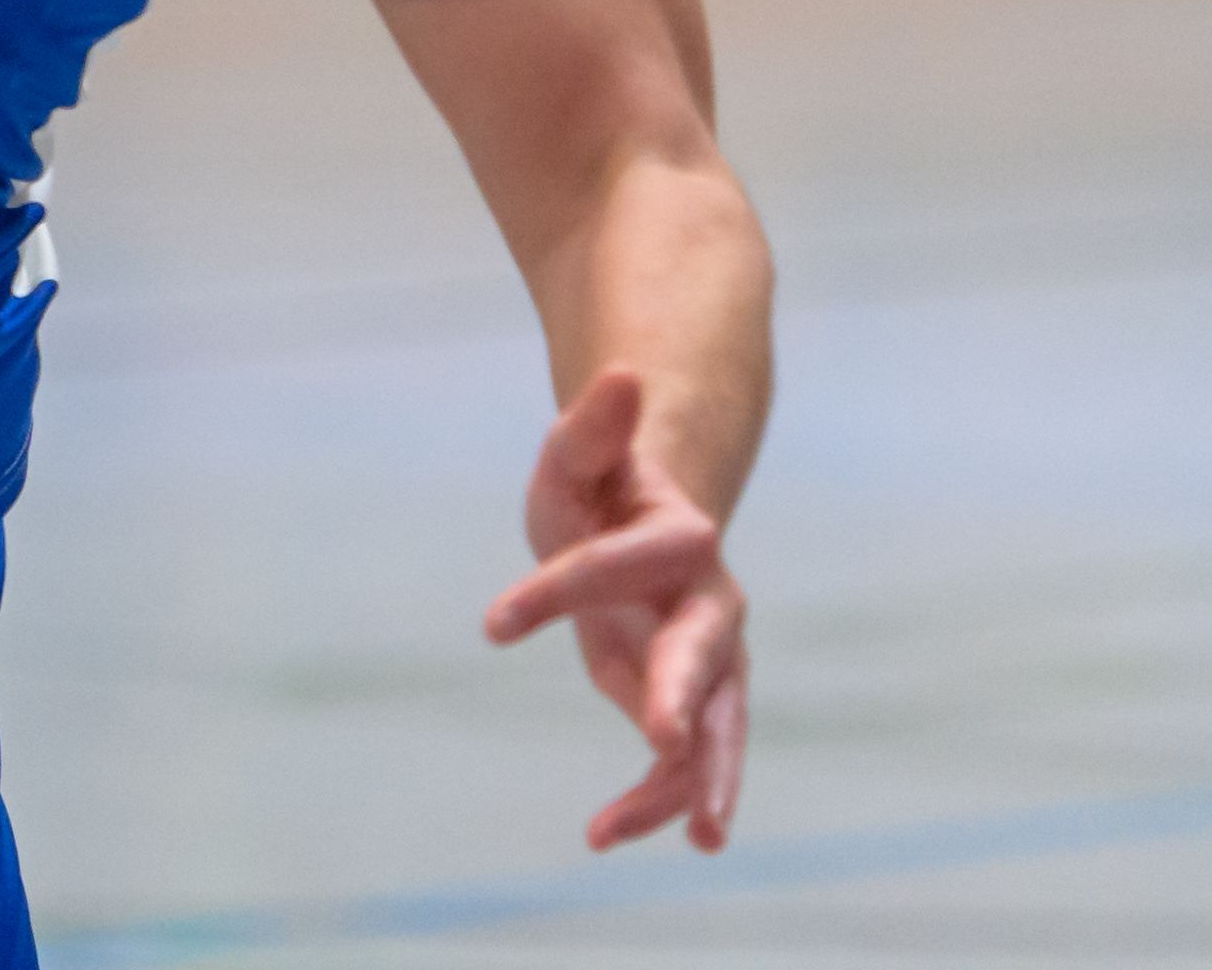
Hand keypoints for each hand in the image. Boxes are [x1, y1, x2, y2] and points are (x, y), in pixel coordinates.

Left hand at [486, 364, 748, 854]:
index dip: (558, 589)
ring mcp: (710, 662)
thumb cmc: (598, 491)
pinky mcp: (690, 706)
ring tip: (701, 839)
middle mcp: (711, 605)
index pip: (620, 563)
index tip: (491, 625)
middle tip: (662, 733)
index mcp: (678, 538)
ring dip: (706, 779)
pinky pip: (683, 762)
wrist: (640, 531)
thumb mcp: (574, 460)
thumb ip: (591, 428)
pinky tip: (604, 834)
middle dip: (685, 690)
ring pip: (721, 723)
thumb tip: (618, 372)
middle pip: (707, 651)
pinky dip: (659, 801)